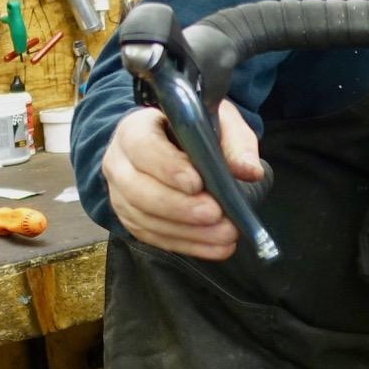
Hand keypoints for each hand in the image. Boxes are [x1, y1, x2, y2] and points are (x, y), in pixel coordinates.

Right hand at [102, 101, 262, 260]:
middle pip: (139, 190)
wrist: (174, 144)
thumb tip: (249, 171)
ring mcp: (121, 195)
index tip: (197, 183)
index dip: (168, 168)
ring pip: (146, 219)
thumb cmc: (195, 130)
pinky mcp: (132, 220)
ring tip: (226, 233)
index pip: (143, 147)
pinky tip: (218, 247)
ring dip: (188, 231)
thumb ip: (235, 142)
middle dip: (180, 206)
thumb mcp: (219, 121)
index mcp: (135, 130)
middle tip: (215, 213)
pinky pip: (155, 237)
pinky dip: (188, 244)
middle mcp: (119, 163)